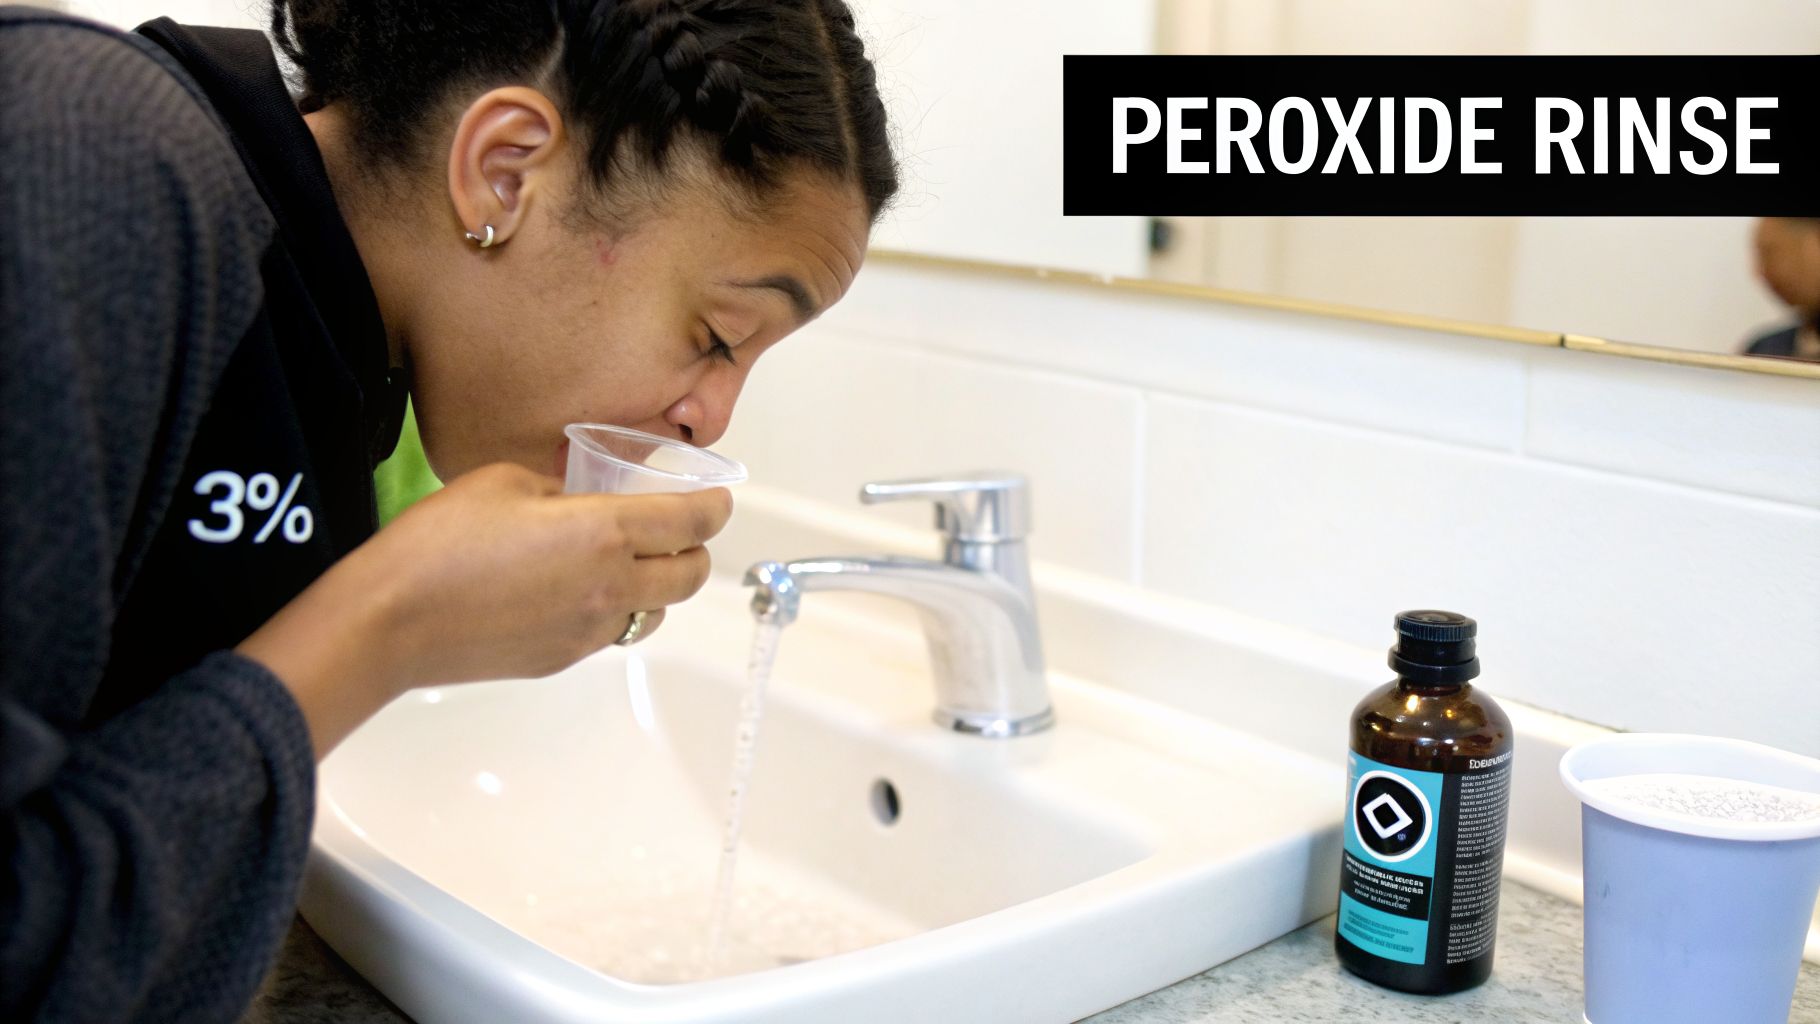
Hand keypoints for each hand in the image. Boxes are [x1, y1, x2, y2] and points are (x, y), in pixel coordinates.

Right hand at [237, 463, 732, 755]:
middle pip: (689, 576)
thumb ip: (558, 488)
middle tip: (684, 531)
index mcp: (604, 533)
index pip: (689, 522)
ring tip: (631, 563)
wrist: (391, 622)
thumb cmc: (438, 544)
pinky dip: (613, 609)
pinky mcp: (562, 659)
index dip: (713, 508)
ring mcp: (589, 631)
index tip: (717, 499)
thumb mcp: (504, 482)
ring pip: (654, 612)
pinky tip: (579, 590)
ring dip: (657, 586)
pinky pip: (610, 632)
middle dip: (697, 550)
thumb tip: (575, 499)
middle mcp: (610, 587)